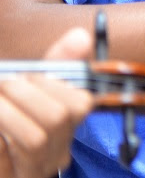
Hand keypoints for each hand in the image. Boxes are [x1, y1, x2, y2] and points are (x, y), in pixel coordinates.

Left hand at [0, 29, 92, 177]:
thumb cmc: (13, 124)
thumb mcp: (32, 93)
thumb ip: (56, 66)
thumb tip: (80, 36)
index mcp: (67, 128)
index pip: (82, 102)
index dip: (54, 83)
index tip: (27, 73)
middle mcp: (56, 152)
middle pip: (59, 117)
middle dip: (26, 93)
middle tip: (5, 83)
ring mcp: (35, 169)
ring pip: (36, 139)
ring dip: (7, 113)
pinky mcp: (12, 177)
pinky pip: (5, 157)